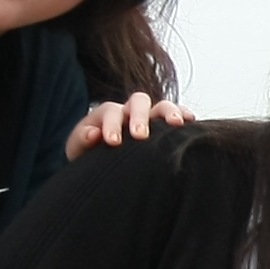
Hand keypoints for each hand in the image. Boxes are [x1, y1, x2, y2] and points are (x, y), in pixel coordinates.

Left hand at [62, 90, 191, 158]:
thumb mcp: (78, 151)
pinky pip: (178, 115)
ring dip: (169, 112)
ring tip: (176, 123)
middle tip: (140, 136)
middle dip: (140, 117)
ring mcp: (151, 118)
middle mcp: (131, 112)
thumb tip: (94, 134)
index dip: (112, 124)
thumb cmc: (90, 157)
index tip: (113, 142)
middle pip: (139, 102)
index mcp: (108, 115)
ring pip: (161, 106)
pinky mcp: (165, 127)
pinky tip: (191, 121)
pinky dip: (184, 114)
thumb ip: (81, 140)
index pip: (112, 111)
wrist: (104, 166)